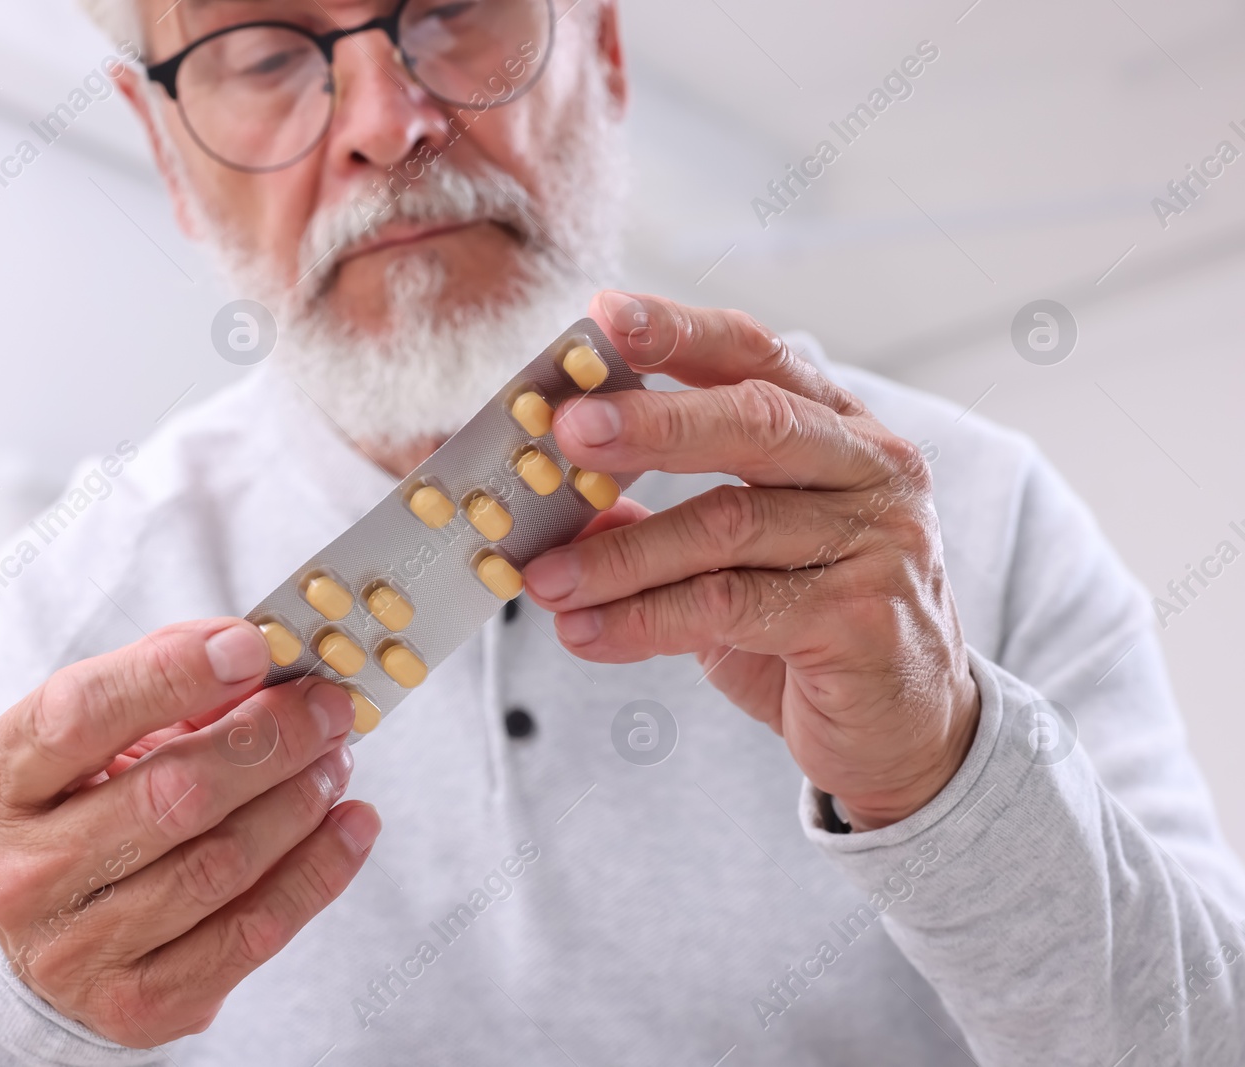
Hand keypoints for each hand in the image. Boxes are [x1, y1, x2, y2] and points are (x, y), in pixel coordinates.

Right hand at [0, 619, 379, 1045]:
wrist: (50, 942)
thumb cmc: (86, 809)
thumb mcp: (95, 738)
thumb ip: (162, 682)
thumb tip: (253, 655)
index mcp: (0, 783)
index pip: (79, 715)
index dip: (171, 674)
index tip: (251, 647)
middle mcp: (24, 873)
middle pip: (170, 796)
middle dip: (268, 741)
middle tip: (327, 709)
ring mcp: (77, 950)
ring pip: (218, 865)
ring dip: (299, 802)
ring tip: (336, 761)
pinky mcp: (139, 1004)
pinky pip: (249, 934)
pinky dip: (317, 871)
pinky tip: (352, 825)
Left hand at [523, 292, 979, 829]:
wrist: (906, 728)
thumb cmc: (810, 623)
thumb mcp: (733, 560)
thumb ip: (660, 525)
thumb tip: (564, 506)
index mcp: (839, 430)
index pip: (757, 354)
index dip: (679, 331)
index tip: (601, 317)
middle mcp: (871, 471)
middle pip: (755, 422)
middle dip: (651, 421)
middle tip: (567, 431)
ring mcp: (876, 544)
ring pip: (727, 525)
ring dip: (620, 556)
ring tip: (543, 579)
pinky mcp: (860, 621)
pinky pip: (729, 607)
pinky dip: (644, 620)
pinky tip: (587, 634)